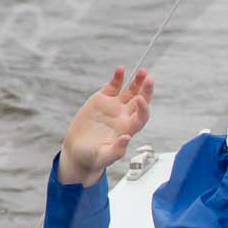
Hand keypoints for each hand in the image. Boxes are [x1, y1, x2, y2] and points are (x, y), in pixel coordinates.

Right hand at [58, 67, 153, 185]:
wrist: (77, 151)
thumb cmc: (92, 158)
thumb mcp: (103, 157)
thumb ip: (116, 150)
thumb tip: (127, 138)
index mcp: (127, 130)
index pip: (141, 117)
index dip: (143, 108)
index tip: (140, 100)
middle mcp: (123, 117)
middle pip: (140, 101)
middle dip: (146, 90)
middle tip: (149, 79)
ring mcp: (114, 107)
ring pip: (130, 91)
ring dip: (137, 81)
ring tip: (142, 71)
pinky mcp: (102, 100)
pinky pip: (113, 86)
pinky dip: (117, 78)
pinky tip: (120, 69)